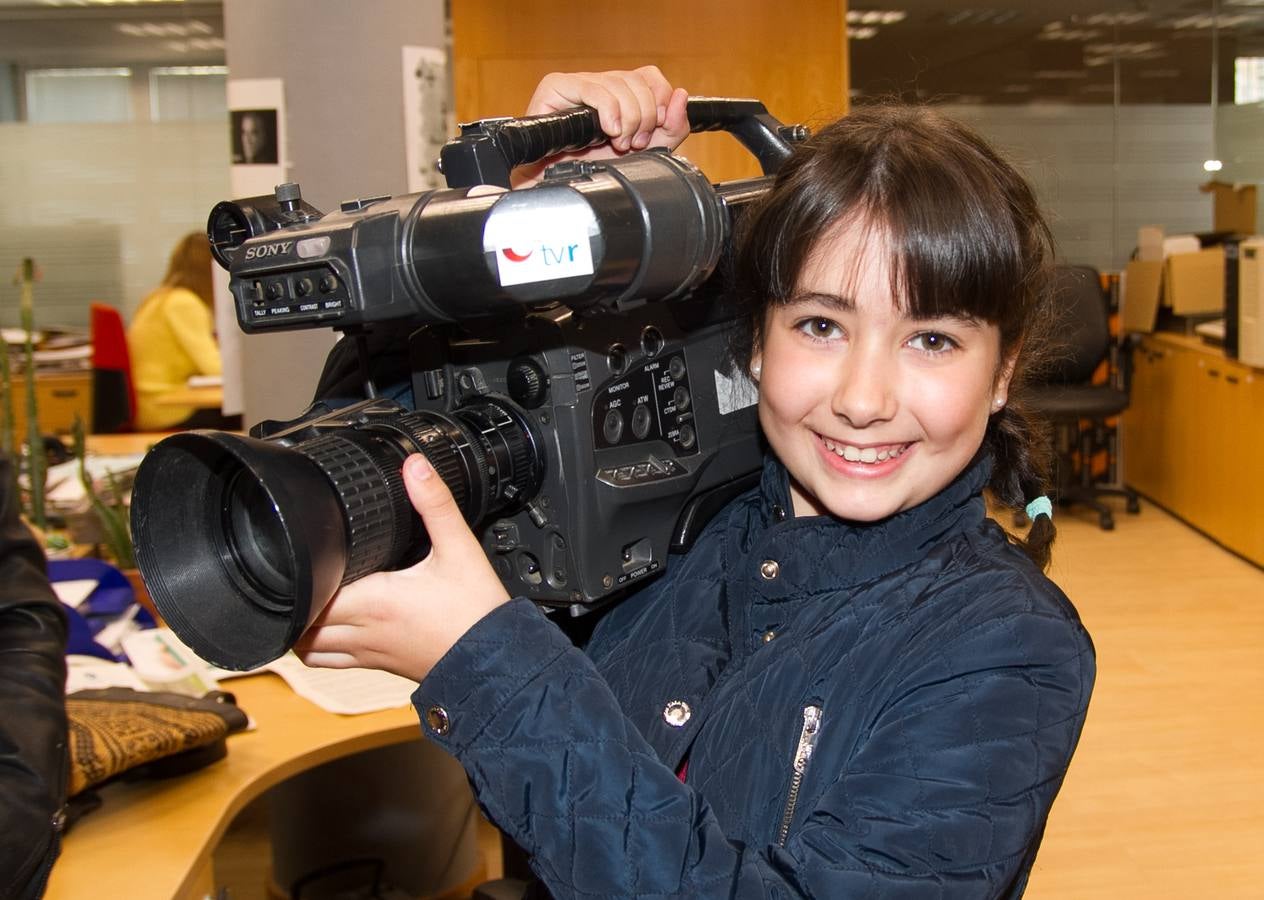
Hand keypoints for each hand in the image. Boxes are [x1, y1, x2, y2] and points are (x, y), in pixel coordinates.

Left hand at [295, 454, 510, 682]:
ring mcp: (369, 653)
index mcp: (375, 601)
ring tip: (304, 599)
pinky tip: (324, 628)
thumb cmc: (476, 610)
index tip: (300, 553)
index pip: (311, 592)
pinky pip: (330, 664)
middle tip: (300, 572)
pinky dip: (315, 648)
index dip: (299, 573)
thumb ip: (434, 503)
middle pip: (300, 623)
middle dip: (294, 599)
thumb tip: (415, 467)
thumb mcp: (459, 548)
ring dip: (299, 627)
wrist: (496, 658)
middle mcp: (364, 631)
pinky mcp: (379, 665)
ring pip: (309, 650)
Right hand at [514, 65, 689, 185]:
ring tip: (618, 144)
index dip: (660, 99)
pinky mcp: (555, 88)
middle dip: (644, 116)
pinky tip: (607, 131)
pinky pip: (592, 88)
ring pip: (618, 84)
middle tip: (634, 143)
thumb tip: (681, 95)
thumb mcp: (647, 152)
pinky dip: (608, 110)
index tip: (655, 128)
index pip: (650, 76)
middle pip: (637, 80)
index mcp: (620, 94)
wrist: (562, 190)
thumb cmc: (598, 172)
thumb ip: (672, 128)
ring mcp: (578, 84)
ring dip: (627, 120)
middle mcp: (600, 84)